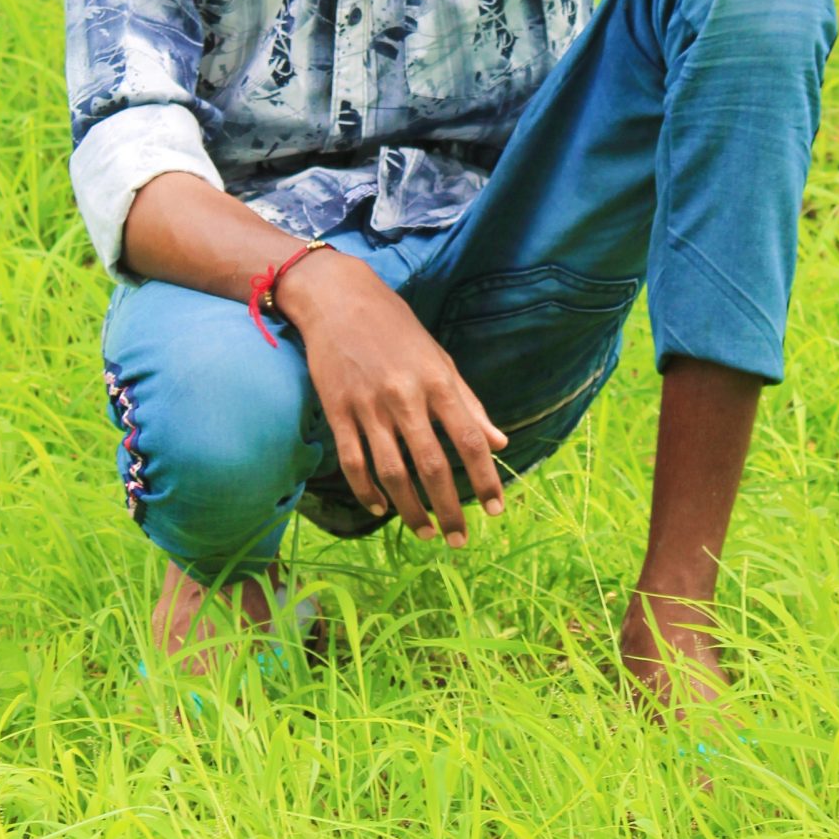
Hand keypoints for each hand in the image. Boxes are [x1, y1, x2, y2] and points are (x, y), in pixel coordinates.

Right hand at [282, 252, 507, 543]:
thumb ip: (469, 402)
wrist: (339, 299)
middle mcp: (405, 396)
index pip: (469, 439)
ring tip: (425, 532)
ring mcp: (368, 405)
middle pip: (431, 465)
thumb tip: (500, 442)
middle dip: (449, 508)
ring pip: (391, 472)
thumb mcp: (440, 358)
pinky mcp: (337, 410)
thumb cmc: (397, 329)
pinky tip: (381, 508)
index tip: (497, 509)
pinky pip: (353, 462)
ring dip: (410, 509)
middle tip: (459, 539)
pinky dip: (367, 491)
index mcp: (437, 381)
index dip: (485, 478)